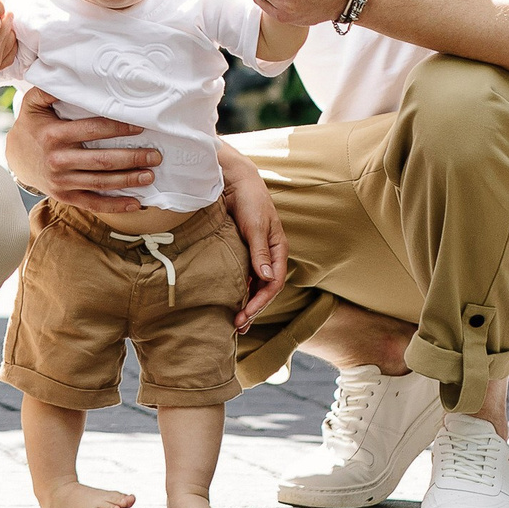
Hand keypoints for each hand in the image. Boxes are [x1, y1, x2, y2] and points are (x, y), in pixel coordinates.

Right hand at [4, 85, 157, 213]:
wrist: (14, 158)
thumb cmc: (31, 126)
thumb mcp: (33, 103)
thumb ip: (50, 89)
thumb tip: (69, 74)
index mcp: (54, 135)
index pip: (92, 130)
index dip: (117, 128)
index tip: (140, 127)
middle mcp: (58, 160)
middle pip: (101, 160)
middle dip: (131, 158)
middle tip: (155, 155)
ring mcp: (61, 181)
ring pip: (100, 183)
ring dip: (128, 180)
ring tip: (150, 175)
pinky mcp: (64, 196)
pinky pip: (92, 203)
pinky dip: (115, 206)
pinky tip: (136, 203)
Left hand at [218, 146, 289, 331]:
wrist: (233, 180)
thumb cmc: (249, 200)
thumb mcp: (256, 225)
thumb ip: (260, 252)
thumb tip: (268, 279)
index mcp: (278, 249)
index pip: (274, 284)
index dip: (261, 302)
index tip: (246, 315)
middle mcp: (269, 255)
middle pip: (265, 289)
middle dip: (253, 309)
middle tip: (238, 327)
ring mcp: (256, 254)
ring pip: (254, 285)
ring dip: (246, 303)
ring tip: (234, 322)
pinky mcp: (242, 251)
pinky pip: (243, 276)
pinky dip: (238, 290)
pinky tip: (230, 301)